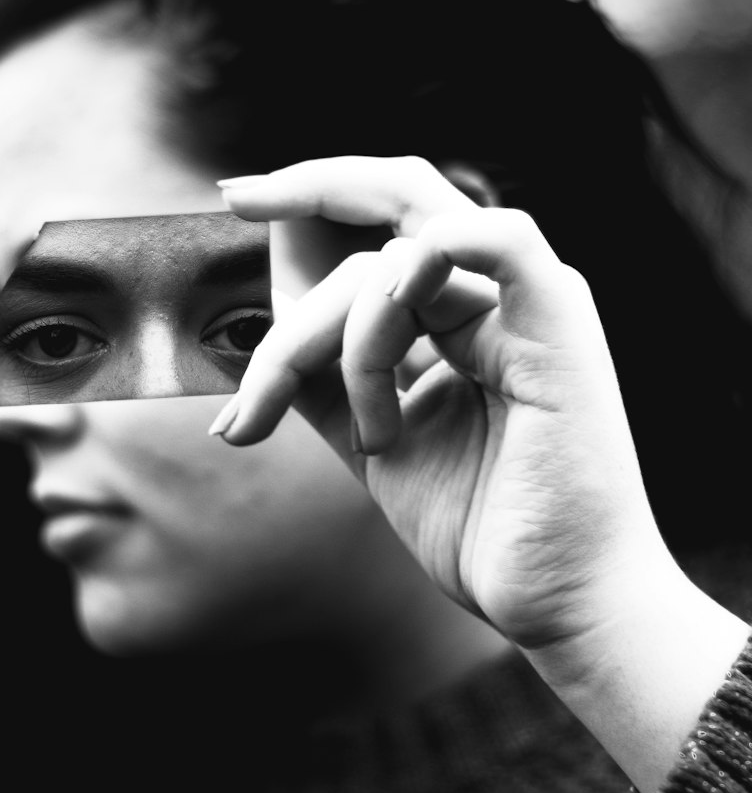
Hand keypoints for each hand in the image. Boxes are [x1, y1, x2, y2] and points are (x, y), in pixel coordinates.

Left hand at [215, 156, 749, 792]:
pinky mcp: (557, 323)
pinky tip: (400, 291)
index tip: (236, 199)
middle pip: (386, 212)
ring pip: (396, 260)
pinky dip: (435, 255)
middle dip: (307, 189)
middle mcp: (493, 297)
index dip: (309, 205)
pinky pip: (498, 239)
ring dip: (346, 347)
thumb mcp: (370, 438)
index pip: (376, 230)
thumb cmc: (479, 527)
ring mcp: (526, 304)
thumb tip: (260, 332)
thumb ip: (322, 375)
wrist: (555, 603)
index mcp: (458, 316)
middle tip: (236, 196)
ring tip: (371, 437)